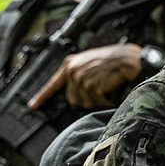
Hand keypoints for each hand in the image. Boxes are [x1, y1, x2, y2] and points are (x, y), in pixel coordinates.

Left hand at [27, 42, 142, 109]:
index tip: (34, 105)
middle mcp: (73, 70)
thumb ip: (80, 74)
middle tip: (101, 91)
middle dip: (87, 100)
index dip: (43, 96)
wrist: (130, 60)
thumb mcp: (92, 62)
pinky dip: (107, 101)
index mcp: (71, 64)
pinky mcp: (91, 86)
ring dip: (98, 101)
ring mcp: (81, 79)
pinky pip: (97, 103)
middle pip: (73, 99)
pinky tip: (112, 91)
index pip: (53, 84)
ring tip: (108, 88)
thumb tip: (77, 94)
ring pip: (85, 103)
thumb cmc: (116, 60)